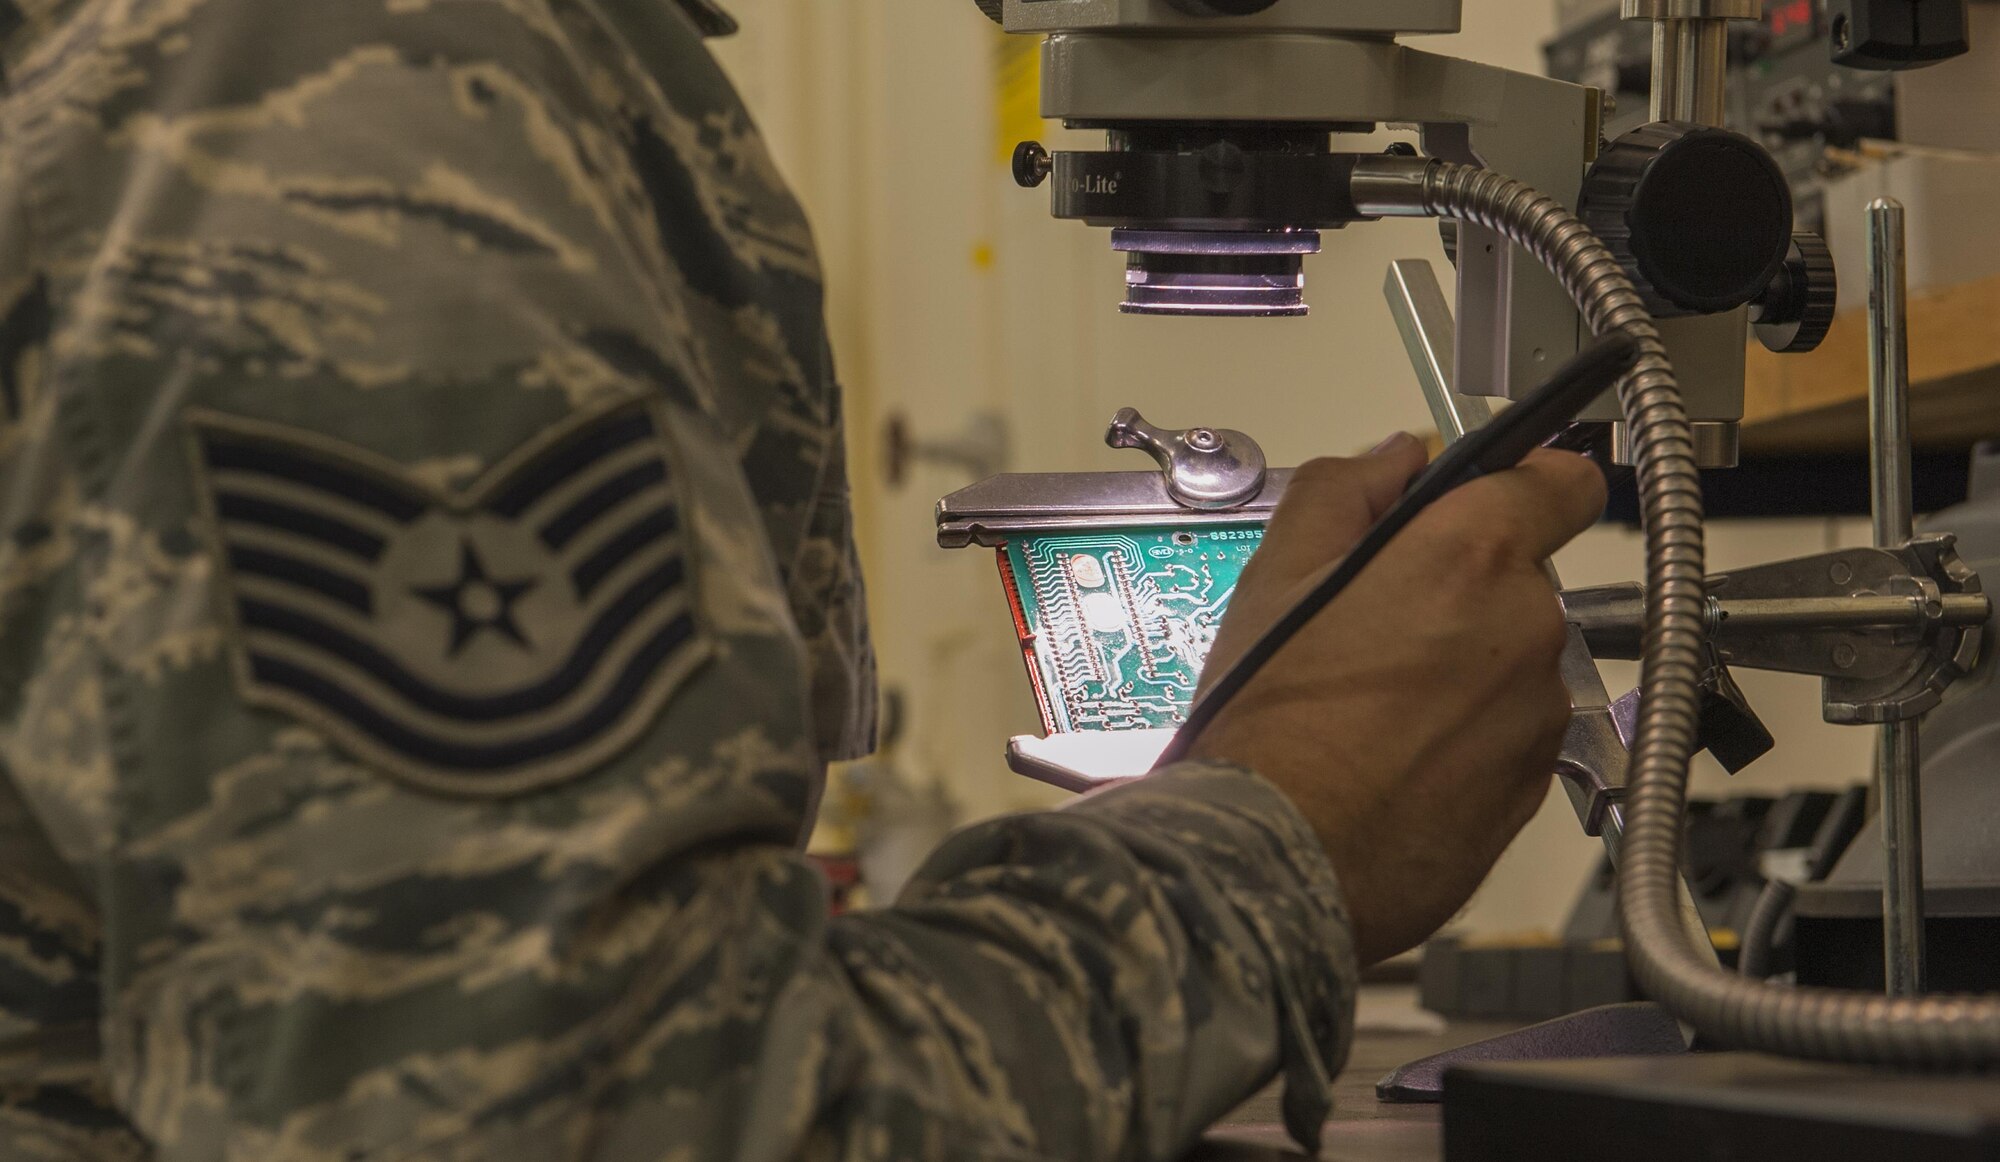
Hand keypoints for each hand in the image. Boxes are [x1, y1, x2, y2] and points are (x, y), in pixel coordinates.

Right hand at [1185, 433, 1607, 965]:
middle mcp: (1526, 628)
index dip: (1527, 484)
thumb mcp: (1275, 575)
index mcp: (1469, 555)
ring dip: (1464, 671)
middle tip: (1379, 626)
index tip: (1494, 499)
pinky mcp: (1534, 787)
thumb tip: (1391, 460)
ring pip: (1513, 663)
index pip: (1562, 483)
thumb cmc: (1269, 726)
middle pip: (1520, 580)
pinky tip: (1393, 758)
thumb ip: (1343, 491)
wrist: (1275, 859)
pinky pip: (1509, 737)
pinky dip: (1466, 739)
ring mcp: (1538, 714)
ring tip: (1376, 708)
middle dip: (1462, 592)